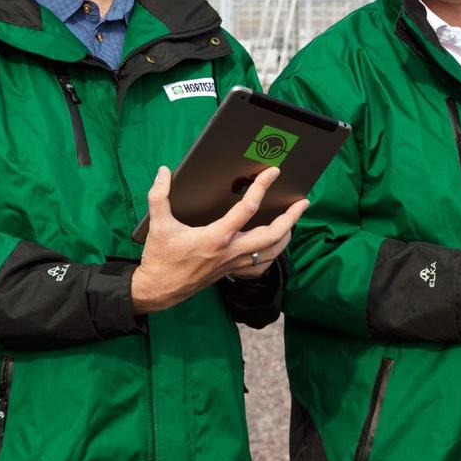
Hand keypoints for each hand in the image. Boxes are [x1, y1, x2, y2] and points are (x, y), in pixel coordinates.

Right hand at [129, 165, 308, 313]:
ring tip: (294, 220)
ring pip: (271, 252)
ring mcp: (233, 265)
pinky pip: (261, 266)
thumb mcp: (157, 223)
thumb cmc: (160, 256)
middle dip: (290, 218)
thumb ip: (159, 195)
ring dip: (286, 235)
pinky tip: (276, 246)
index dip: (261, 188)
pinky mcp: (231, 273)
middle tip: (302, 203)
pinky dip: (273, 254)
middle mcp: (230, 251)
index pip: (247, 208)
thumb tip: (164, 171)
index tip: (272, 173)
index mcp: (216, 236)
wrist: (159, 289)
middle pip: (272, 235)